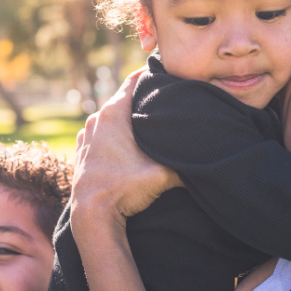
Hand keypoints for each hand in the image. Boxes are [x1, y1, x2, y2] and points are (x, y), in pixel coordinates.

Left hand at [71, 69, 181, 236]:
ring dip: (128, 118)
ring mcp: (86, 134)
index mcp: (114, 114)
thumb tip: (208, 154)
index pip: (135, 80)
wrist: (93, 215)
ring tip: (148, 123)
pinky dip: (114, 133)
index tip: (166, 75)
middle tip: (164, 102)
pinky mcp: (82, 150)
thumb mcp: (163, 174)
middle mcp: (96, 119)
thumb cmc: (125, 190)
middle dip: (143, 99)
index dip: (152, 75)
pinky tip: (128, 144)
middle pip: (124, 98)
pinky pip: (101, 132)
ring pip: (112, 117)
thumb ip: (185, 160)